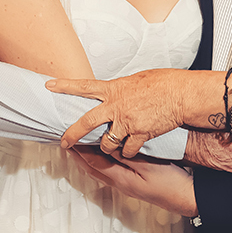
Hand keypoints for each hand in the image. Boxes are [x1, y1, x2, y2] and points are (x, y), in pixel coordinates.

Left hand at [48, 68, 217, 155]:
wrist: (182, 95)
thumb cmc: (164, 84)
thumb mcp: (137, 81)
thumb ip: (121, 91)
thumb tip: (114, 94)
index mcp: (114, 89)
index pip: (84, 87)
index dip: (65, 86)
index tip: (50, 85)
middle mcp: (116, 106)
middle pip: (86, 123)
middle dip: (73, 135)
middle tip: (64, 142)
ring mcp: (127, 122)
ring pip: (107, 143)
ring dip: (107, 147)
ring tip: (109, 146)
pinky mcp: (139, 134)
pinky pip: (126, 149)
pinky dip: (128, 151)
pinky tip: (131, 149)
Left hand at [69, 147, 197, 216]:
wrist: (186, 197)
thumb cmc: (170, 181)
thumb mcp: (148, 165)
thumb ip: (126, 155)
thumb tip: (106, 146)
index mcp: (120, 179)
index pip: (92, 162)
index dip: (78, 150)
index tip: (67, 138)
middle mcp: (119, 184)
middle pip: (91, 168)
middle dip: (77, 155)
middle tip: (67, 141)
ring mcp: (125, 185)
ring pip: (99, 171)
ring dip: (87, 158)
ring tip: (80, 145)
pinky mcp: (132, 183)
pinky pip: (108, 171)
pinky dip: (99, 161)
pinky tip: (103, 154)